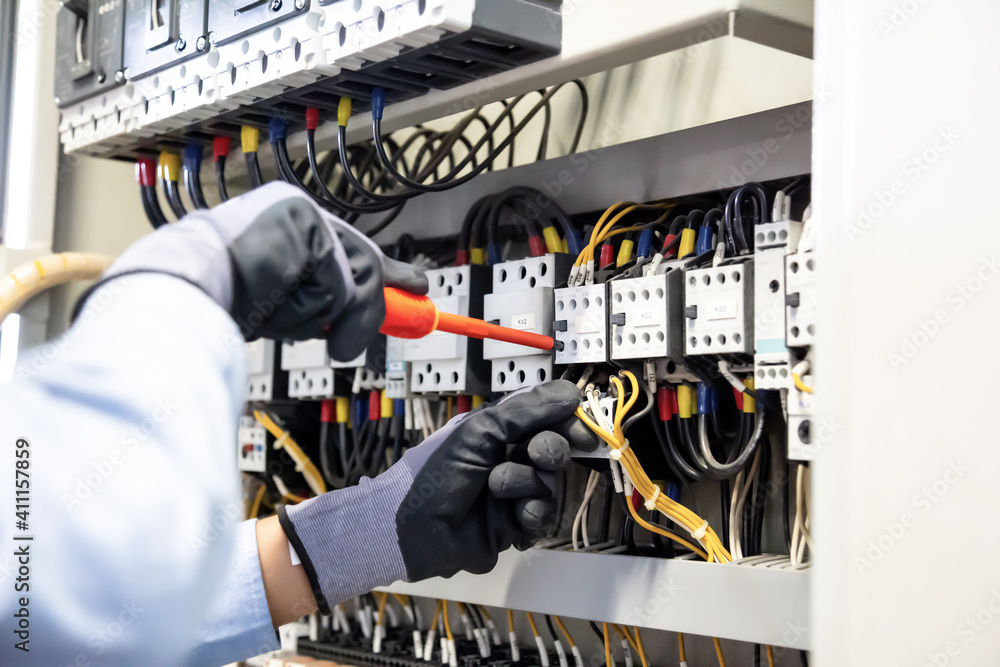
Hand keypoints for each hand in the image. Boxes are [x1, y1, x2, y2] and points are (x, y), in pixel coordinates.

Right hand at [75, 182, 426, 360]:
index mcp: (284, 228)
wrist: (182, 291)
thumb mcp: (283, 308)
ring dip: (323, 316)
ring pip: (352, 280)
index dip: (385, 273)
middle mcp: (296, 215)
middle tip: (366, 330)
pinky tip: (273, 298)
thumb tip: (354, 335)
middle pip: (362, 263)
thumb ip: (323, 308)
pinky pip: (336, 285)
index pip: (348, 250)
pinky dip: (312, 308)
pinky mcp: (307, 224)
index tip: (416, 285)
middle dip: (368, 309)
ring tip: (275, 311)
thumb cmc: (219, 303)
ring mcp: (302, 216)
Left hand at [277, 380, 597, 612]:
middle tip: (534, 453)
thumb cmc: (434, 472)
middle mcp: (509, 460)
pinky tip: (514, 515)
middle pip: (556, 450)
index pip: (546, 420)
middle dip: (550, 449)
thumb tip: (571, 392)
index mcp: (498, 432)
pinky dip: (532, 513)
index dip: (566, 421)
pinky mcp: (515, 528)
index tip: (578, 424)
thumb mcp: (479, 431)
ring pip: (551, 484)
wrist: (410, 529)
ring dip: (527, 482)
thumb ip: (526, 410)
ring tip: (497, 486)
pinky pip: (544, 518)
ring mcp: (513, 495)